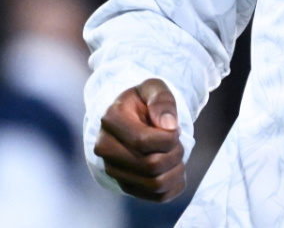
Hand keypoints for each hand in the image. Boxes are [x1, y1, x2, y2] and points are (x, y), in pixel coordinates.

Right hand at [94, 78, 185, 201]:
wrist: (133, 116)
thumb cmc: (144, 101)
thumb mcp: (154, 88)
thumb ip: (162, 100)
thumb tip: (168, 124)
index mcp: (111, 119)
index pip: (143, 142)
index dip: (169, 138)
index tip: (175, 127)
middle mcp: (105, 147)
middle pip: (151, 165)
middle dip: (176, 152)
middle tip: (178, 140)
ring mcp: (113, 169)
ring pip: (155, 184)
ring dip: (177, 169)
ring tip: (177, 153)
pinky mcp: (125, 184)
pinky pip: (157, 196)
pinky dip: (175, 184)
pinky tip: (176, 168)